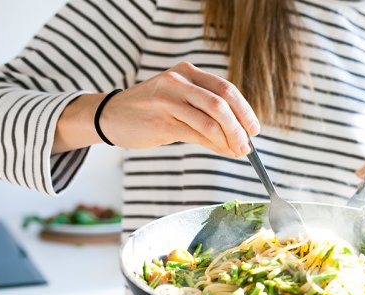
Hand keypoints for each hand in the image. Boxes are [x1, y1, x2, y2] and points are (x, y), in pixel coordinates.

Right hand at [53, 62, 258, 156]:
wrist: (110, 115)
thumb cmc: (151, 110)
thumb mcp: (179, 101)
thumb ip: (206, 111)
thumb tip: (240, 135)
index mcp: (187, 72)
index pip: (226, 89)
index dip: (245, 110)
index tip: (254, 129)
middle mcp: (179, 81)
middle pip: (222, 103)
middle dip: (240, 126)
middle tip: (248, 145)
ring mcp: (169, 100)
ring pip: (211, 121)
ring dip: (229, 140)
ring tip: (237, 152)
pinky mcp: (161, 121)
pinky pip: (196, 134)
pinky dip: (215, 146)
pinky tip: (223, 152)